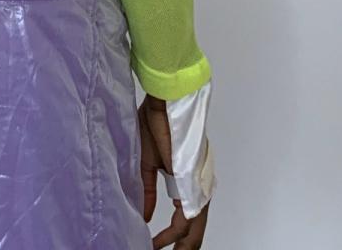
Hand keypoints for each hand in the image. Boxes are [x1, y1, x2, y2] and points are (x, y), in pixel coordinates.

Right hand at [138, 93, 209, 248]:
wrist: (163, 104)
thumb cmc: (156, 124)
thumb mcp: (147, 164)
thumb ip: (149, 191)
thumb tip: (146, 217)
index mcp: (186, 181)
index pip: (185, 218)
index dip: (171, 236)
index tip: (153, 245)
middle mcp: (195, 187)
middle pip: (193, 228)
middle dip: (180, 247)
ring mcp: (195, 186)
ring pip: (194, 228)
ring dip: (181, 246)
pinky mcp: (190, 183)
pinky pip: (188, 218)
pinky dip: (176, 234)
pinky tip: (161, 242)